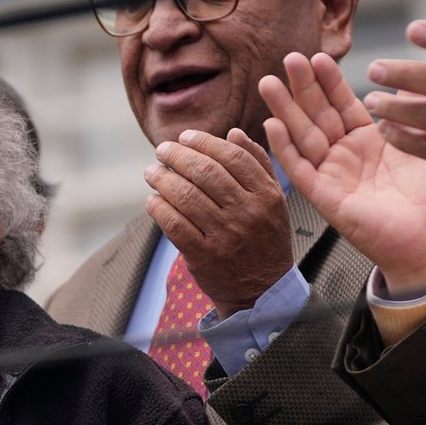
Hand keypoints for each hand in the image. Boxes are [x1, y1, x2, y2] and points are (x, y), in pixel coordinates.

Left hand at [145, 128, 290, 316]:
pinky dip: (158, 207)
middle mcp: (248, 213)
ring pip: (185, 196)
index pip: (232, 157)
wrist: (262, 291)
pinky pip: (173, 224)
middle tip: (161, 151)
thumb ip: (257, 165)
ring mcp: (225, 236)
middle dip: (177, 156)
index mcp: (267, 196)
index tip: (184, 138)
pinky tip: (153, 200)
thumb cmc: (264, 238)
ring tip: (152, 173)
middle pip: (206, 172)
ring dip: (162, 179)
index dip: (204, 142)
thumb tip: (232, 133)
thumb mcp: (273, 201)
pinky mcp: (203, 256)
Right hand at [261, 51, 425, 296]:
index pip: (344, 103)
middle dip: (302, 87)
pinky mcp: (324, 196)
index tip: (318, 57)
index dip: (330, 81)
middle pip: (317, 114)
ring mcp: (332, 174)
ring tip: (268, 83)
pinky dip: (283, 148)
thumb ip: (416, 113)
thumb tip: (410, 80)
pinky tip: (271, 125)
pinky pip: (299, 169)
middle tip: (288, 59)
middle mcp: (346, 154)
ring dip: (284, 109)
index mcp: (370, 141)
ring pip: (302, 135)